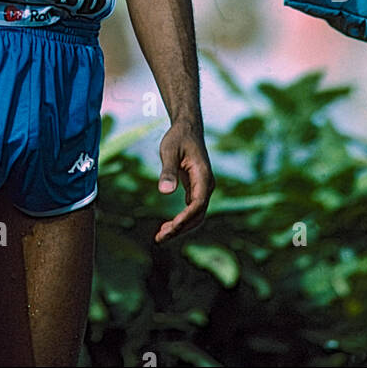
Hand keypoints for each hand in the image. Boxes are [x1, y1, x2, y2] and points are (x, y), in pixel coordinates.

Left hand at [154, 120, 213, 243]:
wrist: (187, 128)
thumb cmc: (178, 138)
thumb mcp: (169, 150)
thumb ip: (168, 171)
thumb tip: (164, 192)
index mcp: (204, 177)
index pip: (198, 204)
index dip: (185, 218)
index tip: (170, 227)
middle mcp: (207, 185)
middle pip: (198, 215)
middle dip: (181, 228)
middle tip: (160, 238)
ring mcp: (203, 188)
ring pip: (196, 215)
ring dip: (180, 227)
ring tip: (160, 237)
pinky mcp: (196, 189)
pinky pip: (191, 210)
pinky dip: (181, 220)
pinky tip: (167, 227)